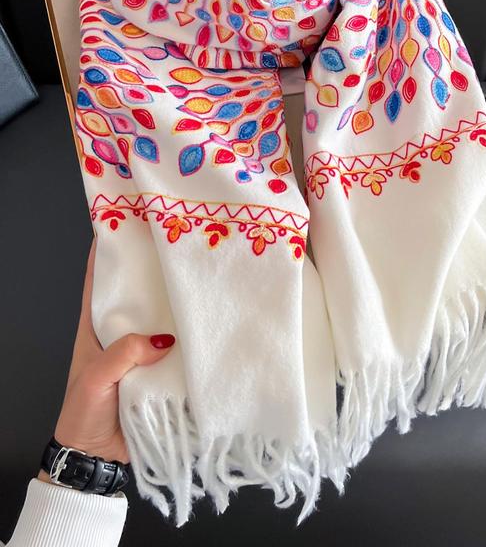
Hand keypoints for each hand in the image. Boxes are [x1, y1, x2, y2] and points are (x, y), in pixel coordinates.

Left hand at [39, 239, 174, 478]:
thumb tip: (163, 341)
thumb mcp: (95, 378)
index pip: (97, 283)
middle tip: (173, 247)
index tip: (120, 224)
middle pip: (136, 296)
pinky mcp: (160, 372)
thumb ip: (123, 355)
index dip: (104, 254)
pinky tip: (207, 326)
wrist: (96, 457)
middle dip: (151, 273)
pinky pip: (177, 350)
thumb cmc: (83, 413)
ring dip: (175, 306)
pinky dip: (191, 340)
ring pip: (161, 319)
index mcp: (94, 328)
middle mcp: (120, 334)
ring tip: (197, 280)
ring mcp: (141, 352)